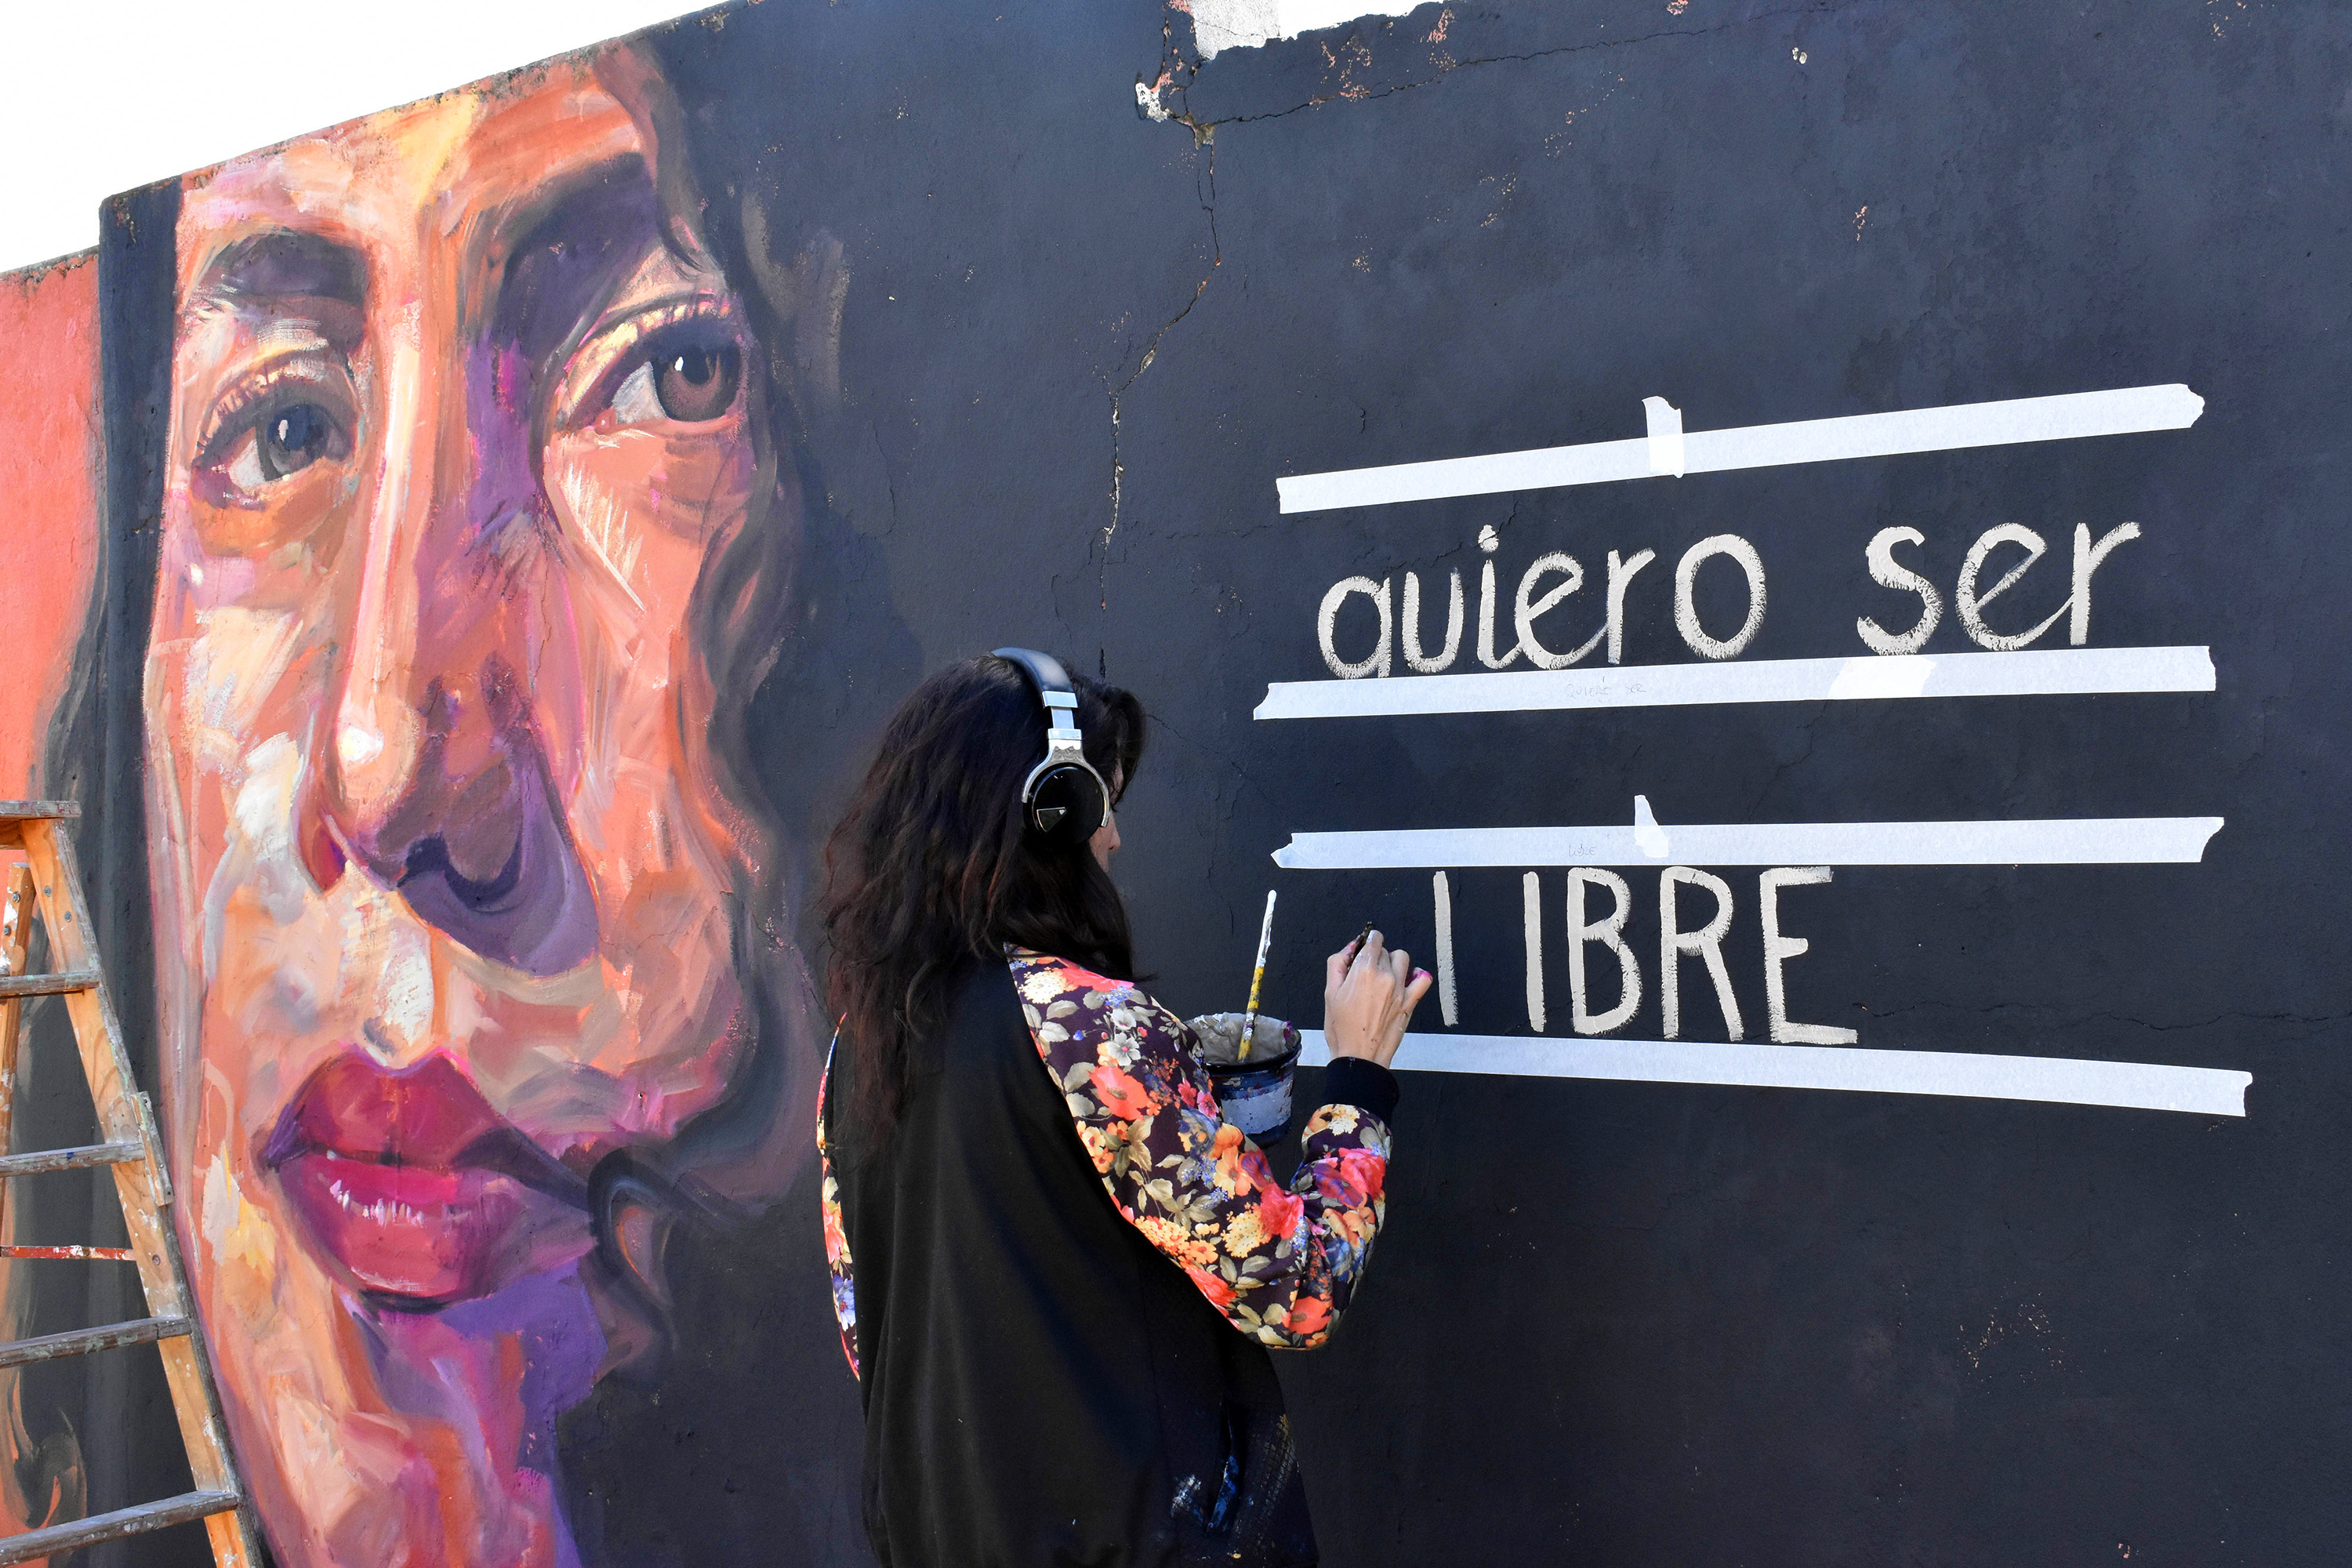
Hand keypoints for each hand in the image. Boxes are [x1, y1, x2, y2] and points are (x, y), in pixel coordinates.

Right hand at [1322, 929, 1431, 1068]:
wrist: (1359, 1057)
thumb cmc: (1342, 1029)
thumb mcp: (1330, 993)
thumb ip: (1338, 963)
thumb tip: (1351, 946)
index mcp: (1363, 970)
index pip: (1374, 939)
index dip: (1368, 941)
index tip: (1365, 949)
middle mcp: (1385, 976)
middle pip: (1385, 951)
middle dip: (1376, 956)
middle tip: (1366, 974)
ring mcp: (1400, 989)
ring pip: (1403, 959)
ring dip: (1394, 962)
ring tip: (1384, 976)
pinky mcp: (1410, 1002)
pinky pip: (1423, 979)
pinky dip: (1417, 975)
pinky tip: (1407, 980)